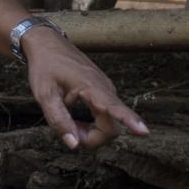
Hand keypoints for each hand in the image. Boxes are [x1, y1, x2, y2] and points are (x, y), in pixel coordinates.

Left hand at [22, 29, 148, 149]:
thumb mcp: (44, 95)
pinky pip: (105, 115)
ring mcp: (106, 90)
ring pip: (108, 123)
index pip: (115, 108)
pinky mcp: (102, 92)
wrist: (47, 43)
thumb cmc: (45, 66)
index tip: (144, 131)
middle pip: (111, 127)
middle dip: (92, 137)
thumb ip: (59, 120)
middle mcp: (105, 89)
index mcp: (92, 87)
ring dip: (91, 131)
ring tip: (69, 123)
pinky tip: (74, 118)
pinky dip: (92, 123)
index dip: (130, 121)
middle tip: (68, 131)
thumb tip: (74, 144)